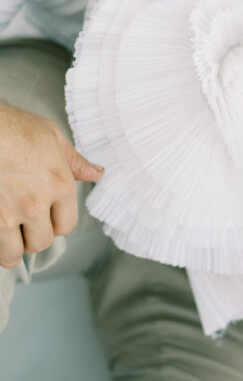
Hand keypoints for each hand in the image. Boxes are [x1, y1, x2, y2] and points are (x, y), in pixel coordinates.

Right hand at [0, 104, 103, 267]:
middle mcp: (36, 204)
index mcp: (59, 185)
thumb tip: (97, 172)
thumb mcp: (52, 137)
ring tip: (10, 232)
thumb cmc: (14, 128)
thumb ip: (74, 162)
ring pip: (16, 253)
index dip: (57, 222)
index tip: (49, 216)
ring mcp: (8, 215)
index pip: (67, 225)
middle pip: (42, 242)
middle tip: (27, 223)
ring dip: (14, 246)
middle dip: (35, 235)